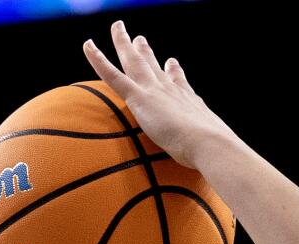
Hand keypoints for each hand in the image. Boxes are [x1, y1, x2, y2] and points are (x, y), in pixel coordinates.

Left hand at [81, 19, 236, 168]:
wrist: (206, 143)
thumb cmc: (208, 153)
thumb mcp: (204, 149)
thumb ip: (202, 152)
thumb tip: (210, 160)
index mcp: (186, 100)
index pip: (177, 82)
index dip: (174, 72)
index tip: (172, 62)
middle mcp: (170, 89)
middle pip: (155, 65)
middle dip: (146, 51)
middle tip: (140, 39)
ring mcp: (154, 89)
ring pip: (134, 60)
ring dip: (123, 42)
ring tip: (118, 28)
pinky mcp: (139, 97)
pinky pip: (112, 74)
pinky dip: (98, 59)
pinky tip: (88, 46)